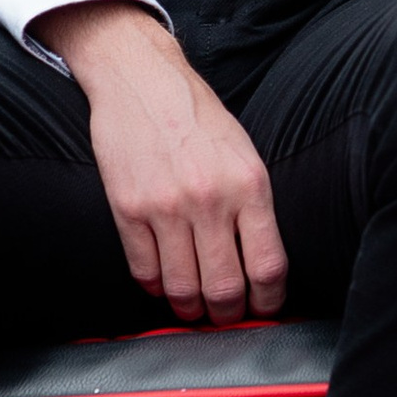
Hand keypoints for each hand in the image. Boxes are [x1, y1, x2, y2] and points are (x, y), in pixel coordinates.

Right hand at [35, 0, 287, 323]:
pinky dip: (155, 287)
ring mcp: (166, 206)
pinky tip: (162, 281)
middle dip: (228, 316)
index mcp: (250, 185)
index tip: (264, 308)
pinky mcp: (128, 209)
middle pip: (226, 289)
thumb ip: (254, 207)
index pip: (268, 266)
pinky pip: (144, 272)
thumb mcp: (245, 153)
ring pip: (183, 290)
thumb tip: (262, 266)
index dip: (269, 301)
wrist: (142, 79)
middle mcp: (210, 199)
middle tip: (225, 317)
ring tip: (193, 305)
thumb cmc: (197, 117)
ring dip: (189, 309)